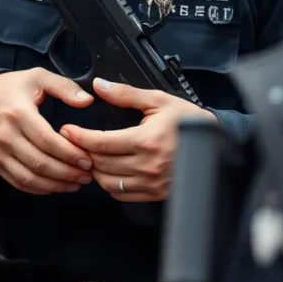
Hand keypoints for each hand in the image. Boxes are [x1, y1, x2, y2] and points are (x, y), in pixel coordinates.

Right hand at [0, 67, 94, 194]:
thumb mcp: (37, 77)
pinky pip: (17, 182)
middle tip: (87, 176)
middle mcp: (6, 136)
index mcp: (19, 113)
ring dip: (55, 185)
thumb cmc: (10, 87)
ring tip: (75, 184)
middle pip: (40, 162)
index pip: (47, 140)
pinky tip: (55, 187)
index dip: (70, 153)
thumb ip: (64, 87)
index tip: (88, 160)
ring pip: (29, 177)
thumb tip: (87, 101)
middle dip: (67, 173)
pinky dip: (38, 189)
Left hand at [60, 78, 215, 202]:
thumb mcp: (158, 100)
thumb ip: (125, 94)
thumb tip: (99, 86)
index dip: (79, 137)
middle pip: (100, 164)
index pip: (101, 143)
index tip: (67, 131)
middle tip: (73, 142)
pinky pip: (122, 195)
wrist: (215, 143)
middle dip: (83, 153)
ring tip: (90, 156)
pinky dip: (109, 184)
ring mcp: (152, 182)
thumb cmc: (188, 120)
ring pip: (108, 183)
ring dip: (95, 170)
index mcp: (146, 141)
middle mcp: (148, 165)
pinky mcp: (156, 193)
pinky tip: (108, 170)